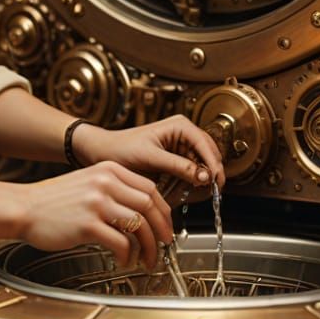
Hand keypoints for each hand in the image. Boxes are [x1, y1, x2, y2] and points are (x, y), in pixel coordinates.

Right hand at [16, 161, 172, 268]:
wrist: (23, 207)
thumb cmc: (53, 201)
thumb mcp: (87, 182)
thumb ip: (113, 190)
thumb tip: (142, 212)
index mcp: (108, 170)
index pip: (150, 188)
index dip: (163, 211)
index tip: (165, 227)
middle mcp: (105, 182)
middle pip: (150, 206)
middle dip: (162, 231)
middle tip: (164, 246)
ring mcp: (96, 202)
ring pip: (140, 226)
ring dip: (149, 248)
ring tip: (146, 260)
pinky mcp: (88, 224)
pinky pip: (122, 243)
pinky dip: (128, 256)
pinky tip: (124, 261)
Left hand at [71, 115, 225, 196]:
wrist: (104, 152)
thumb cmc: (122, 149)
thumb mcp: (151, 158)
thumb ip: (179, 166)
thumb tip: (205, 176)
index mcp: (180, 125)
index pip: (206, 145)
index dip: (214, 165)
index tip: (215, 184)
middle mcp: (185, 134)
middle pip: (210, 156)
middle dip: (209, 174)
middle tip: (204, 192)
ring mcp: (182, 147)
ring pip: (204, 166)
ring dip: (200, 180)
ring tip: (190, 192)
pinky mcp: (178, 160)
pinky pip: (193, 173)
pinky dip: (192, 183)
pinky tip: (183, 191)